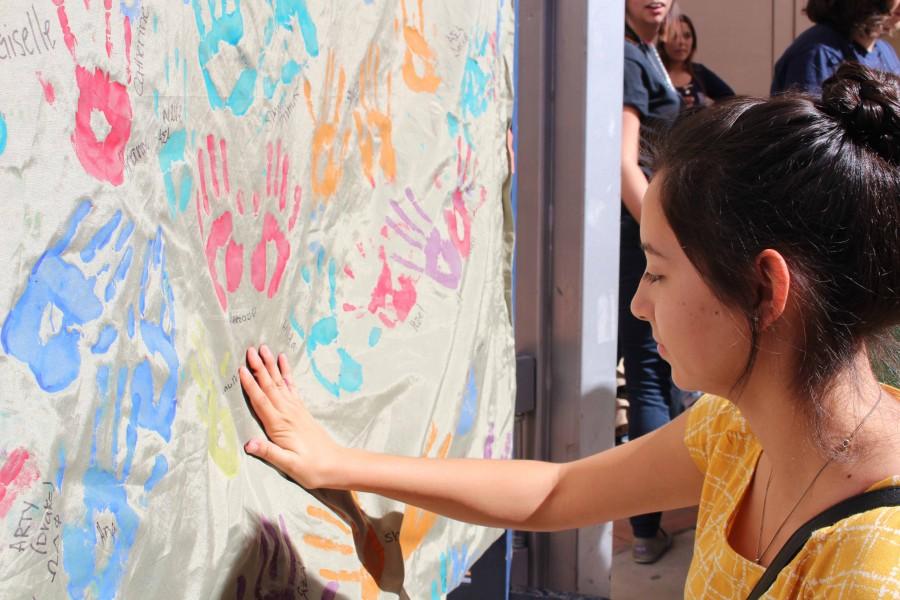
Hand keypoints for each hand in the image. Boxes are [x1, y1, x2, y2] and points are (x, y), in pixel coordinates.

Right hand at [240, 345, 339, 487]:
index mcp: (280, 425)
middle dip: (259, 367)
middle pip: (269, 386)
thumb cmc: (311, 468)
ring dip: (271, 366)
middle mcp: (287, 413)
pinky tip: (283, 362)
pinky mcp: (301, 411)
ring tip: (264, 349)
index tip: (241, 369)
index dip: (250, 385)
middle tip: (250, 349)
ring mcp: (295, 410)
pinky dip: (286, 373)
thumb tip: (248, 444)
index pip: (261, 401)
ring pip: (279, 383)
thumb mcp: (289, 465)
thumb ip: (269, 452)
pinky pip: (291, 387)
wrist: (335, 465)